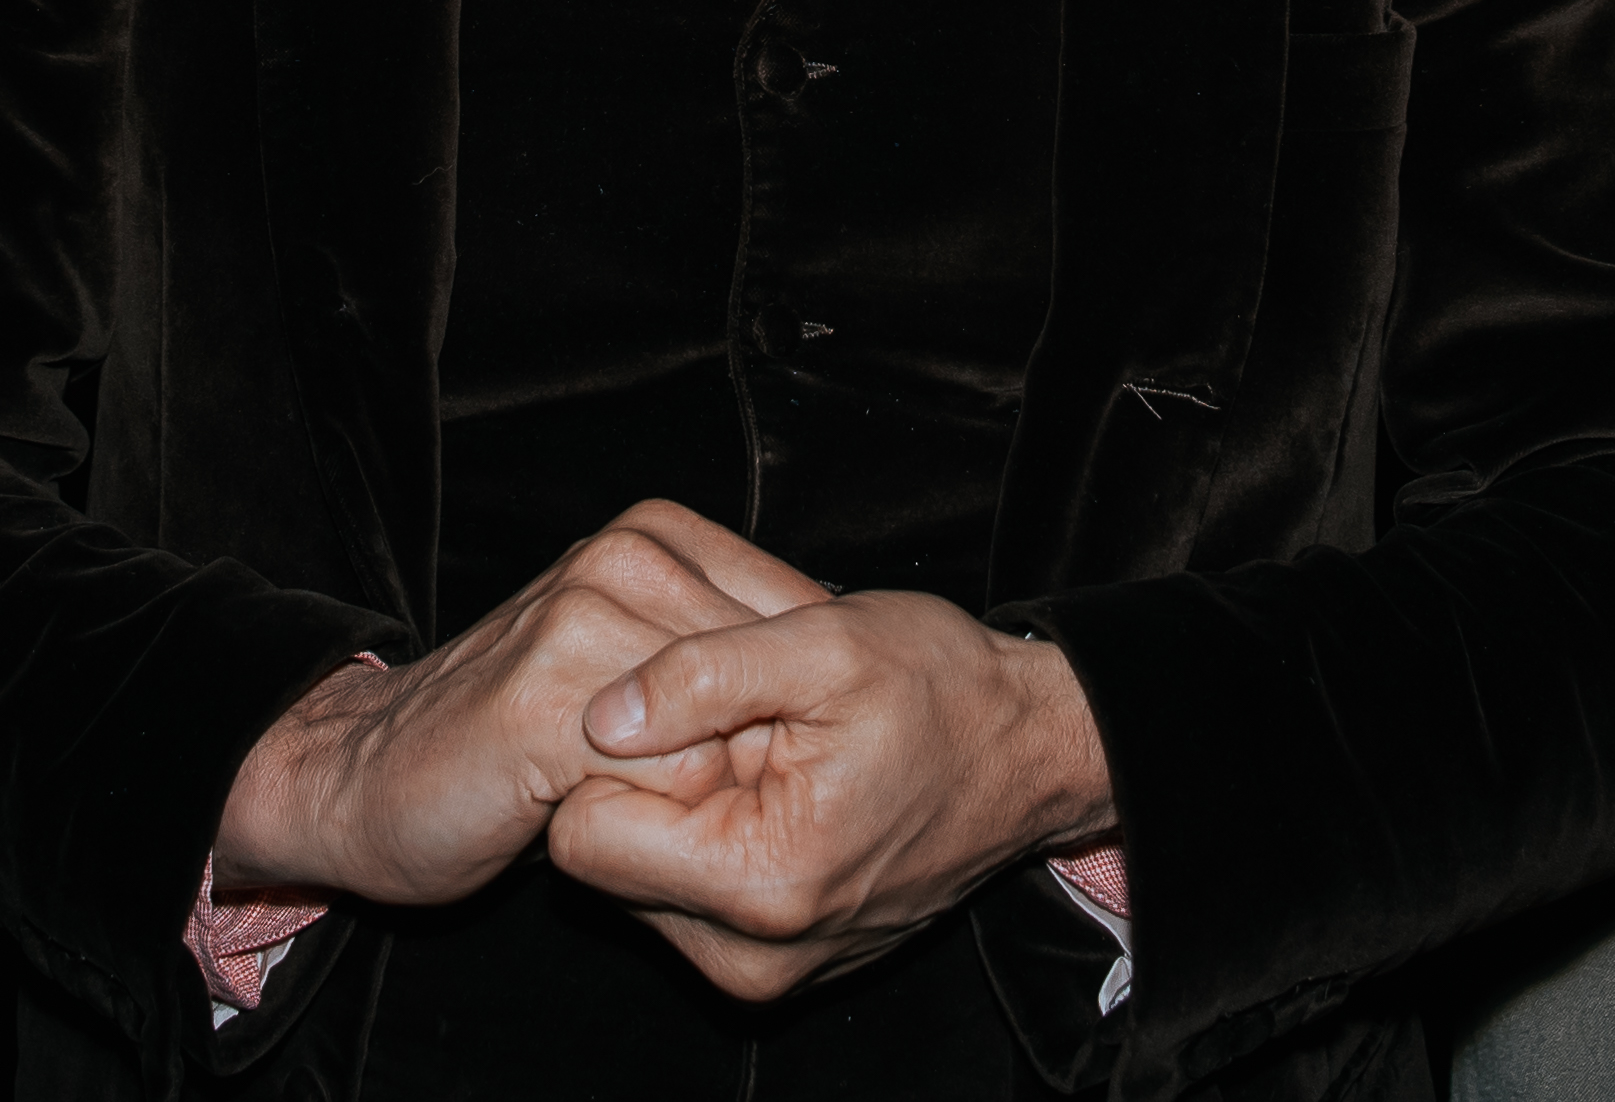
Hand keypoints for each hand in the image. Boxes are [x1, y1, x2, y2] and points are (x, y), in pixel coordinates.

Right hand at [210, 500, 822, 908]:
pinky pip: (680, 774)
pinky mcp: (551, 696)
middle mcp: (625, 556)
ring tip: (623, 799)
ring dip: (702, 793)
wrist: (371, 779)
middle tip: (669, 793)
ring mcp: (585, 616)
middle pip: (777, 679)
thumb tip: (845, 677)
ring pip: (734, 730)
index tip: (732, 763)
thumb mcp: (640, 672)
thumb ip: (723, 655)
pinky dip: (663, 820)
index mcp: (654, 535)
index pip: (803, 624)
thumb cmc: (516, 743)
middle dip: (753, 757)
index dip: (790, 717)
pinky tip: (597, 817)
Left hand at [546, 589, 1117, 1002]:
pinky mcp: (778, 965)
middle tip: (725, 730)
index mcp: (763, 882)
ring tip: (752, 754)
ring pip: (635, 885)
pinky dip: (707, 842)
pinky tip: (765, 788)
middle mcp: (757, 954)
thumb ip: (699, 674)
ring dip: (674, 815)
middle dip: (642, 789)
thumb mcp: (822, 644)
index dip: (607, 760)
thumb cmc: (941, 691)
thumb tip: (600, 713)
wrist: (1032, 755)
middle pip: (603, 867)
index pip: (581, 839)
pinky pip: (684, 902)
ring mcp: (769, 970)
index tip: (669, 711)